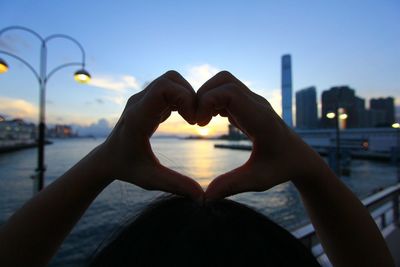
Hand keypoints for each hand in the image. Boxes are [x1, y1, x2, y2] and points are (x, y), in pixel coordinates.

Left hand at [98, 71, 203, 198]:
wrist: (107, 159)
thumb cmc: (127, 168)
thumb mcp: (151, 179)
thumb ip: (176, 185)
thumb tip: (202, 197)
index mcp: (138, 117)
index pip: (164, 88)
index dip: (186, 98)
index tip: (193, 121)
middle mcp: (139, 102)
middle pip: (171, 79)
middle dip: (190, 95)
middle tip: (195, 119)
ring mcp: (142, 99)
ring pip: (171, 80)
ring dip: (186, 95)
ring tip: (191, 119)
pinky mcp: (147, 100)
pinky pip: (169, 88)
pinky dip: (181, 98)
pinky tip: (183, 118)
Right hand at [197, 71, 319, 199]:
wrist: (299, 157)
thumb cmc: (280, 168)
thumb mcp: (257, 180)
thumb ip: (231, 186)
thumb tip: (204, 198)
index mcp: (259, 119)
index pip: (229, 92)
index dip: (207, 101)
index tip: (199, 124)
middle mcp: (257, 105)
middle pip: (224, 80)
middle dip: (203, 95)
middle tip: (197, 121)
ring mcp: (254, 102)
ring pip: (224, 83)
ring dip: (207, 97)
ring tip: (202, 122)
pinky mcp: (249, 105)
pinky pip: (227, 92)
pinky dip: (214, 101)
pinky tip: (211, 121)